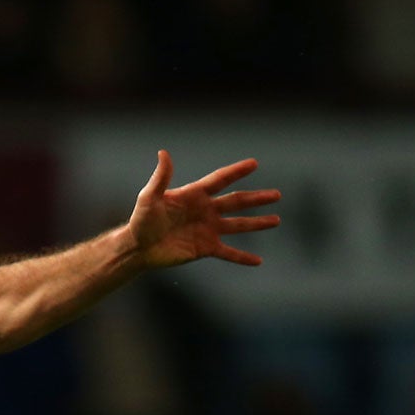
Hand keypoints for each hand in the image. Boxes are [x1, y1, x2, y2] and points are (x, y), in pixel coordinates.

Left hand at [127, 151, 280, 269]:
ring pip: (238, 225)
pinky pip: (228, 253)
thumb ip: (160, 178)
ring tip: (276, 220)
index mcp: (195, 194)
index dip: (236, 172)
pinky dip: (242, 257)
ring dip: (257, 223)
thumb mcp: (150, 197)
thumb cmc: (142, 220)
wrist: (138, 248)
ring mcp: (207, 229)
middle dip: (257, 199)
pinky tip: (258, 261)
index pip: (220, 180)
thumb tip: (163, 153)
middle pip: (236, 202)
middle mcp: (205, 210)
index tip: (254, 164)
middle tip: (277, 195)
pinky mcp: (205, 248)